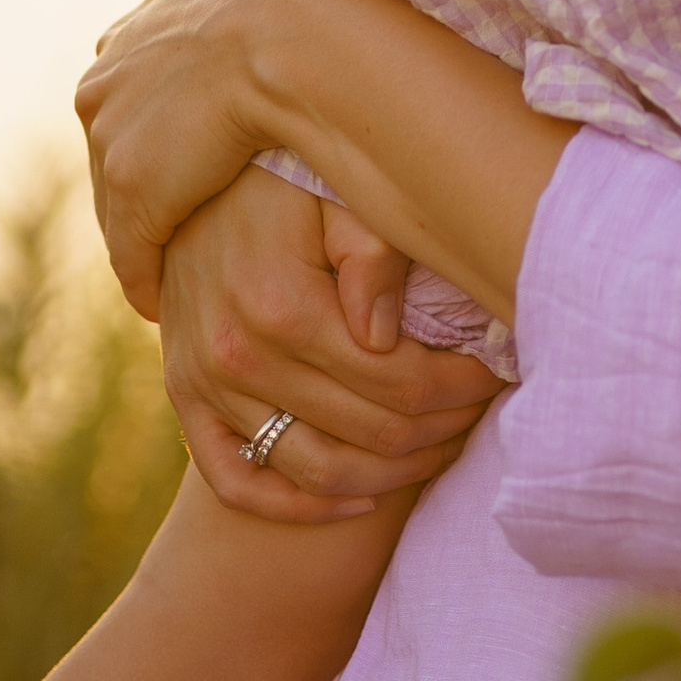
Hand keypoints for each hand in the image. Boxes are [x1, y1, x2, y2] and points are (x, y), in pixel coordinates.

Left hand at [77, 0, 296, 320]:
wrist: (296, 36)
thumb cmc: (317, 17)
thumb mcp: (282, 0)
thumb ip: (256, 20)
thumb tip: (269, 32)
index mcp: (158, 7)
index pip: (147, 76)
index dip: (172, 116)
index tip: (191, 145)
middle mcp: (118, 59)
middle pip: (122, 133)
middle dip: (149, 169)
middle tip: (181, 210)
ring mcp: (113, 122)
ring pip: (119, 192)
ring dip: (143, 227)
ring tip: (172, 265)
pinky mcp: (132, 183)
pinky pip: (130, 248)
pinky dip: (146, 277)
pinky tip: (163, 301)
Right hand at [158, 165, 499, 523]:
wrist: (183, 174)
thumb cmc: (279, 177)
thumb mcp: (333, 191)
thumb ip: (371, 254)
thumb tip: (388, 335)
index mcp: (283, 306)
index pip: (399, 380)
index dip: (462, 386)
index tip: (497, 371)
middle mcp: (239, 358)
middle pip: (370, 432)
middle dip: (442, 428)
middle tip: (483, 409)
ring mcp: (205, 387)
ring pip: (316, 470)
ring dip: (392, 474)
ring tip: (441, 448)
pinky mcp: (185, 400)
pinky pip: (239, 482)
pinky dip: (300, 506)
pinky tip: (361, 501)